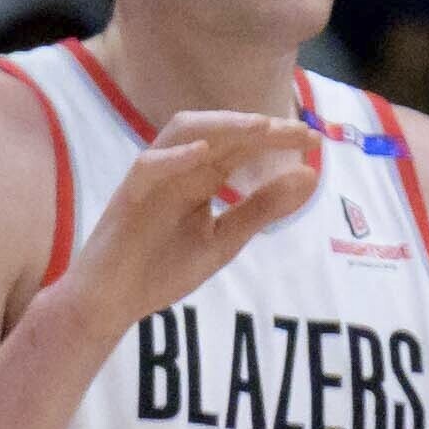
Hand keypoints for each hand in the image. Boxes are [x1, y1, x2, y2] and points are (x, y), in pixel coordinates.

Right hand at [60, 108, 329, 338]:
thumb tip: (310, 174)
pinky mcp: (128, 195)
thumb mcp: (226, 239)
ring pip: (182, 133)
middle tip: (300, 130)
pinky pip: (148, 167)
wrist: (114, 301)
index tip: (315, 140)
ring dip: (222, 127)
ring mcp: (152, 178)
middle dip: (259, 128)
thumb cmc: (163, 268)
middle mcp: (178, 168)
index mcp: (202, 177)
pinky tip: (204, 152)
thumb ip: (264, 208)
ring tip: (260, 127)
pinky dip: (175, 157)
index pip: (242, 147)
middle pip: (220, 133)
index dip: (277, 139)